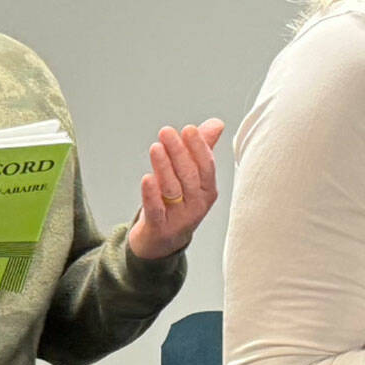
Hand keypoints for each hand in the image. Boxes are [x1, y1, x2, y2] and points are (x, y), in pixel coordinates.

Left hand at [128, 118, 222, 259]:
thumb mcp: (192, 177)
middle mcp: (197, 205)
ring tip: (156, 148)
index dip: (198, 147)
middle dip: (178, 152)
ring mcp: (179, 218)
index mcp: (208, 191)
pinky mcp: (160, 227)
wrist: (163, 240)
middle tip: (166, 132)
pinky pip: (156, 209)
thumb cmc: (178, 202)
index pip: (206, 167)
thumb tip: (217, 123)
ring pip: (172, 189)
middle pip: (189, 176)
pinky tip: (147, 178)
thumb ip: (202, 150)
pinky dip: (152, 194)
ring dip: (164, 167)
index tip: (189, 129)